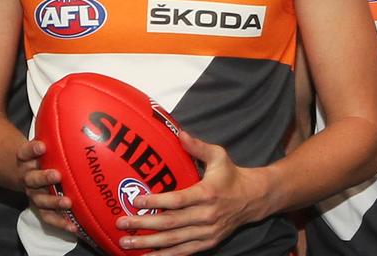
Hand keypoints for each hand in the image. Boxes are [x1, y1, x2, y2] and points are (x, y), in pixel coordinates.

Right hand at [17, 139, 76, 233]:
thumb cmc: (40, 154)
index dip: (33, 149)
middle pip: (32, 178)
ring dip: (53, 202)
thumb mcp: (42, 142)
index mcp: (25, 159)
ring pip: (40, 199)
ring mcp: (33, 193)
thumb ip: (54, 135)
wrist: (24, 171)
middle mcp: (27, 177)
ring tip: (68, 202)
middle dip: (44, 177)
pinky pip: (48, 216)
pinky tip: (73, 226)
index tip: (42, 146)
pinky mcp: (40, 207)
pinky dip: (60, 222)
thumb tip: (75, 116)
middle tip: (57, 175)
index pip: (26, 152)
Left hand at [114, 131, 270, 254]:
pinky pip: (183, 252)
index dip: (156, 202)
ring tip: (127, 242)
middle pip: (171, 223)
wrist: (254, 199)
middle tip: (122, 223)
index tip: (136, 201)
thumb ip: (197, 146)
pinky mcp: (208, 243)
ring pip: (174, 241)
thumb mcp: (218, 156)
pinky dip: (165, 255)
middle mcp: (207, 216)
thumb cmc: (232, 175)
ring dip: (149, 243)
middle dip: (144, 225)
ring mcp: (207, 232)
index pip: (178, 200)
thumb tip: (178, 133)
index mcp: (208, 193)